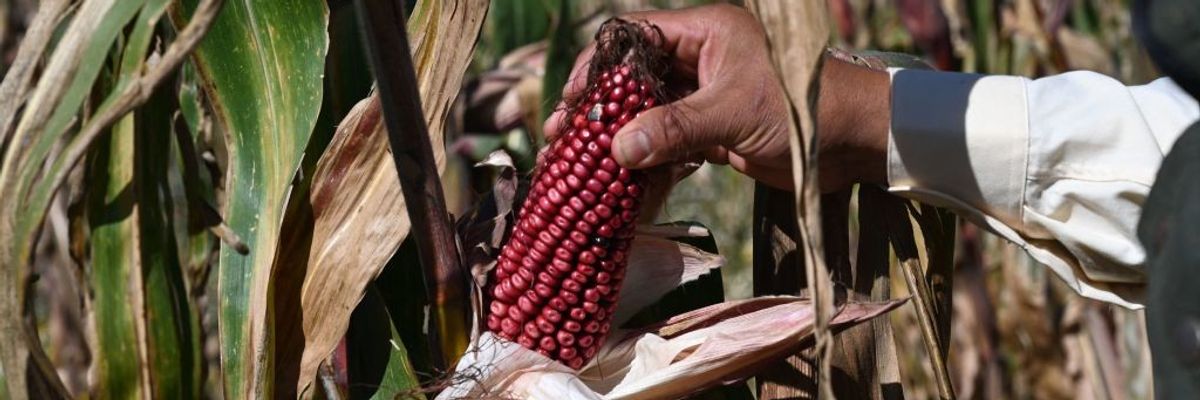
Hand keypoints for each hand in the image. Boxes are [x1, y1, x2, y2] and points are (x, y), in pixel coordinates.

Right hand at [544, 4, 890, 191]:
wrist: (856, 144)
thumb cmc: (805, 109)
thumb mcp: (734, 112)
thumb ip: (675, 128)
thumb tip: (616, 149)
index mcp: (707, 33)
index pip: (636, 37)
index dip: (600, 65)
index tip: (572, 96)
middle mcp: (702, 59)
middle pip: (635, 78)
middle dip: (600, 107)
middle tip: (564, 134)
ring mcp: (707, 96)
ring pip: (649, 113)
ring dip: (618, 136)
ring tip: (580, 160)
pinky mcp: (715, 131)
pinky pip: (669, 141)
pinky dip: (648, 158)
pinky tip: (622, 178)